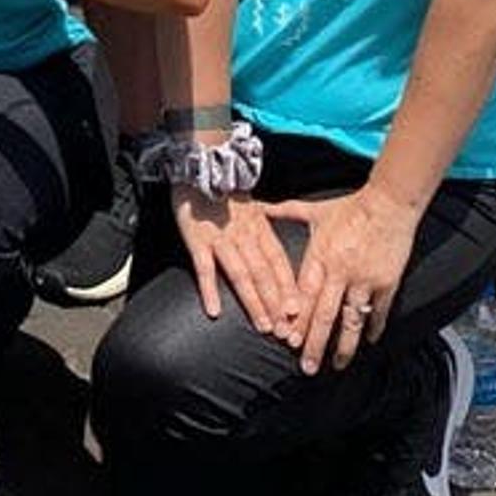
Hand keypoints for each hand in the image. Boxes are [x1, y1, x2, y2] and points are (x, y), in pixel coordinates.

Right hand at [173, 185, 297, 337]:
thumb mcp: (253, 208)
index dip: (289, 289)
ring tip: (263, 326)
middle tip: (286, 331)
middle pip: (265, 275)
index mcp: (260, 228)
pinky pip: (204, 268)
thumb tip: (280, 254)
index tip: (299, 313)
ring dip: (253, 302)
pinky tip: (214, 311)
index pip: (280, 263)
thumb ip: (266, 230)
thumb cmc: (225, 191)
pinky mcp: (196, 239)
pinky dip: (209, 289)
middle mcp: (245, 236)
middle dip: (277, 304)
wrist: (200, 164)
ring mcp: (220, 239)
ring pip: (241, 274)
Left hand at [273, 186, 415, 375]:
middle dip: (314, 343)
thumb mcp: (315, 210)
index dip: (296, 319)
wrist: (389, 202)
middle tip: (307, 366)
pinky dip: (373, 328)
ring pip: (351, 320)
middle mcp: (340, 272)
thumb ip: (285, 212)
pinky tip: (369, 342)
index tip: (288, 340)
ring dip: (344, 346)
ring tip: (337, 365)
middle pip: (324, 315)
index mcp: (320, 256)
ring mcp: (365, 280)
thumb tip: (259, 207)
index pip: (304, 295)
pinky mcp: (386, 283)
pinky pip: (379, 312)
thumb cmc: (350, 207)